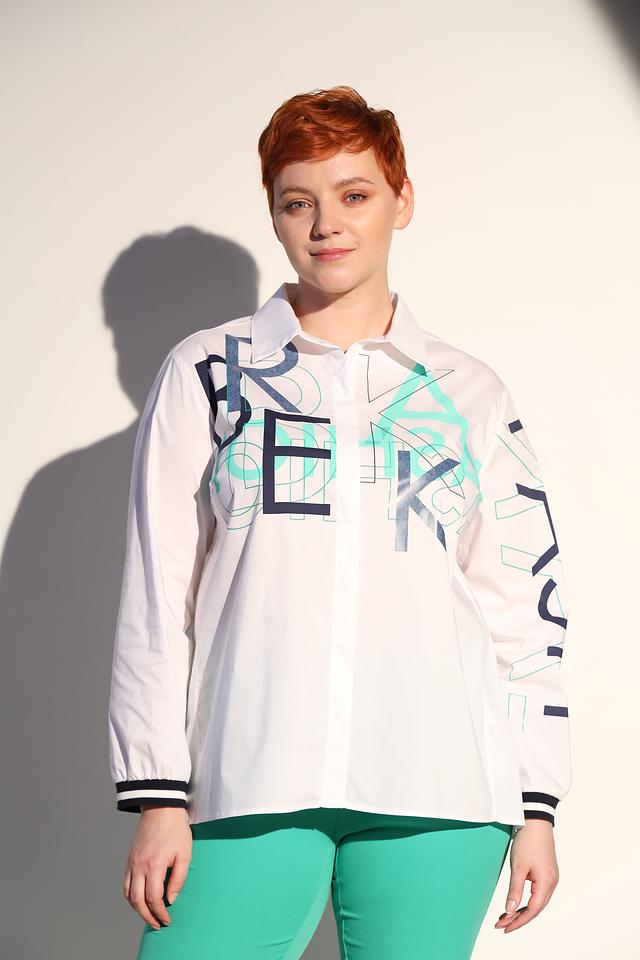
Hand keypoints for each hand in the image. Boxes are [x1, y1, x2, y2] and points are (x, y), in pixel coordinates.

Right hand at [123, 806, 191, 929]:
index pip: (153, 898)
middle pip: (137, 901)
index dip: (160, 913)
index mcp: (154, 865)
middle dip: (147, 916)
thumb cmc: (175, 830)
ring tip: (148, 915)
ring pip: (128, 894)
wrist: (161, 808)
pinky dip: (130, 896)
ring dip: (137, 908)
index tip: (166, 920)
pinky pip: (126, 883)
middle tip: (157, 924)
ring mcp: (132, 862)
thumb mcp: (185, 854)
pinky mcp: (129, 859)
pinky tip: (139, 899)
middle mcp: (139, 866)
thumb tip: (171, 899)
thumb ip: (178, 878)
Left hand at [494, 820, 559, 933]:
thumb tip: (509, 911)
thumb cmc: (527, 841)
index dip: (518, 921)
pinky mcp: (547, 872)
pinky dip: (526, 900)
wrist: (536, 820)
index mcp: (547, 883)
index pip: (532, 910)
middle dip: (518, 918)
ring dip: (521, 910)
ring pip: (537, 902)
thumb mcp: (518, 867)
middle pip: (536, 909)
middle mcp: (552, 883)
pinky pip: (538, 893)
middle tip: (501, 925)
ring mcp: (551, 878)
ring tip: (505, 917)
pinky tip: (516, 903)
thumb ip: (514, 891)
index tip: (504, 928)